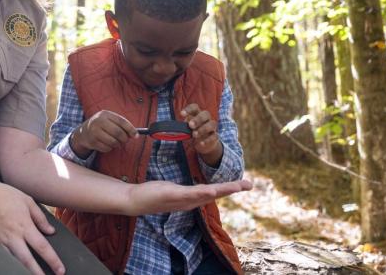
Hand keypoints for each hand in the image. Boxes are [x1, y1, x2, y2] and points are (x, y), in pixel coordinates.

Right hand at [0, 181, 64, 274]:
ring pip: (13, 262)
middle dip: (37, 273)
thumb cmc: (4, 194)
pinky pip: (1, 257)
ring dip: (22, 272)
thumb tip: (51, 231)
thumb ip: (40, 217)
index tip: (61, 270)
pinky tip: (13, 269)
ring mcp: (0, 241)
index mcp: (25, 225)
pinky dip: (7, 265)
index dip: (53, 260)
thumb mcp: (27, 200)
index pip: (42, 246)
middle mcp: (13, 236)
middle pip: (27, 260)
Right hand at [70, 110, 135, 157]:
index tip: (136, 135)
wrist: (83, 131)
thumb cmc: (101, 125)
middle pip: (118, 133)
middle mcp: (98, 121)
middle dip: (124, 139)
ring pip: (113, 142)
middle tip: (125, 140)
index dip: (130, 129)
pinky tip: (107, 144)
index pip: (121, 121)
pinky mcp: (92, 142)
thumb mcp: (109, 120)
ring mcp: (94, 132)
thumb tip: (135, 134)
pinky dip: (110, 148)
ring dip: (117, 144)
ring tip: (115, 142)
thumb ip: (121, 125)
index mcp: (105, 114)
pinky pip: (107, 148)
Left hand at [124, 179, 252, 215]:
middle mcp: (190, 202)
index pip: (215, 193)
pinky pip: (190, 194)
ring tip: (237, 186)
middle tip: (250, 184)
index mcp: (192, 198)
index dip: (230, 188)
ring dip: (222, 190)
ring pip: (206, 194)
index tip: (246, 184)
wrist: (136, 200)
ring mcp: (182, 200)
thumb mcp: (175, 190)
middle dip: (233, 189)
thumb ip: (189, 191)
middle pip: (215, 194)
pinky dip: (201, 192)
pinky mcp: (173, 196)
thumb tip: (201, 188)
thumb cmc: (154, 194)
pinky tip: (211, 190)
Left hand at [181, 104, 222, 165]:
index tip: (181, 114)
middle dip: (198, 119)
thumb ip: (183, 127)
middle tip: (190, 125)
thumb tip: (176, 129)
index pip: (195, 107)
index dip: (189, 109)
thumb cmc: (193, 131)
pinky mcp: (215, 136)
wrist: (203, 143)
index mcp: (197, 113)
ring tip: (194, 135)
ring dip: (203, 129)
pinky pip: (214, 136)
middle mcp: (206, 118)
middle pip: (205, 114)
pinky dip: (207, 140)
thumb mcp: (187, 128)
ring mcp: (212, 127)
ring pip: (211, 124)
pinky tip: (200, 143)